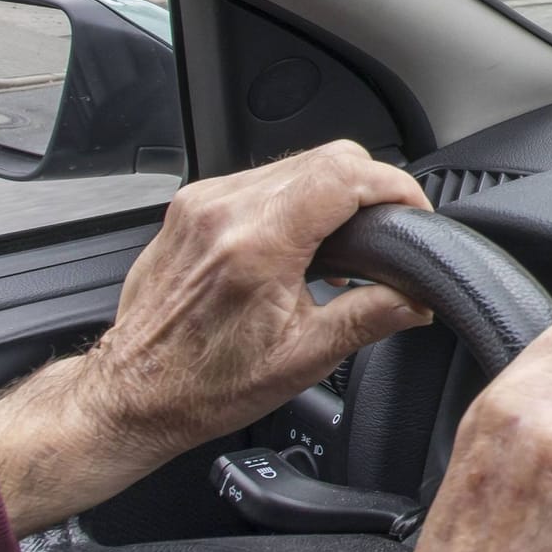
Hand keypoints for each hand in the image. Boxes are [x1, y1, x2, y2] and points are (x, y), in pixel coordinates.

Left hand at [0, 141, 433, 534]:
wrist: (133, 393)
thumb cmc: (204, 384)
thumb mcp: (304, 358)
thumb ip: (371, 317)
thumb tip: (418, 298)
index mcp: (256, 245)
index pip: (345, 175)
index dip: (396, 187)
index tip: (415, 211)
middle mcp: (224, 211)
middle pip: (327, 157)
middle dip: (373, 186)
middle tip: (392, 228)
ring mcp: (203, 202)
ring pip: (297, 161)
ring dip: (337, 188)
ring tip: (351, 237)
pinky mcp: (192, 206)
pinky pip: (264, 177)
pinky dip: (299, 195)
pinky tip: (306, 237)